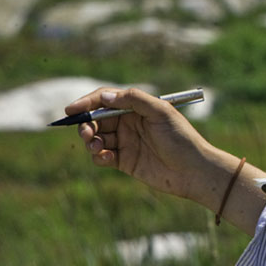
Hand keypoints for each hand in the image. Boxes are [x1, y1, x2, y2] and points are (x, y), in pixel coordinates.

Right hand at [68, 87, 214, 199]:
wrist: (193, 170)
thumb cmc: (181, 138)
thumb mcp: (161, 112)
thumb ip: (134, 100)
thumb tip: (104, 95)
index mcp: (138, 107)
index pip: (106, 100)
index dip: (87, 103)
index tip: (72, 110)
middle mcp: (129, 123)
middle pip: (96, 119)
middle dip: (86, 125)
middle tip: (87, 133)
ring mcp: (126, 142)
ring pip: (96, 138)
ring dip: (91, 141)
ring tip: (98, 147)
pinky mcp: (124, 161)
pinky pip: (102, 156)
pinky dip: (99, 156)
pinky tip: (108, 158)